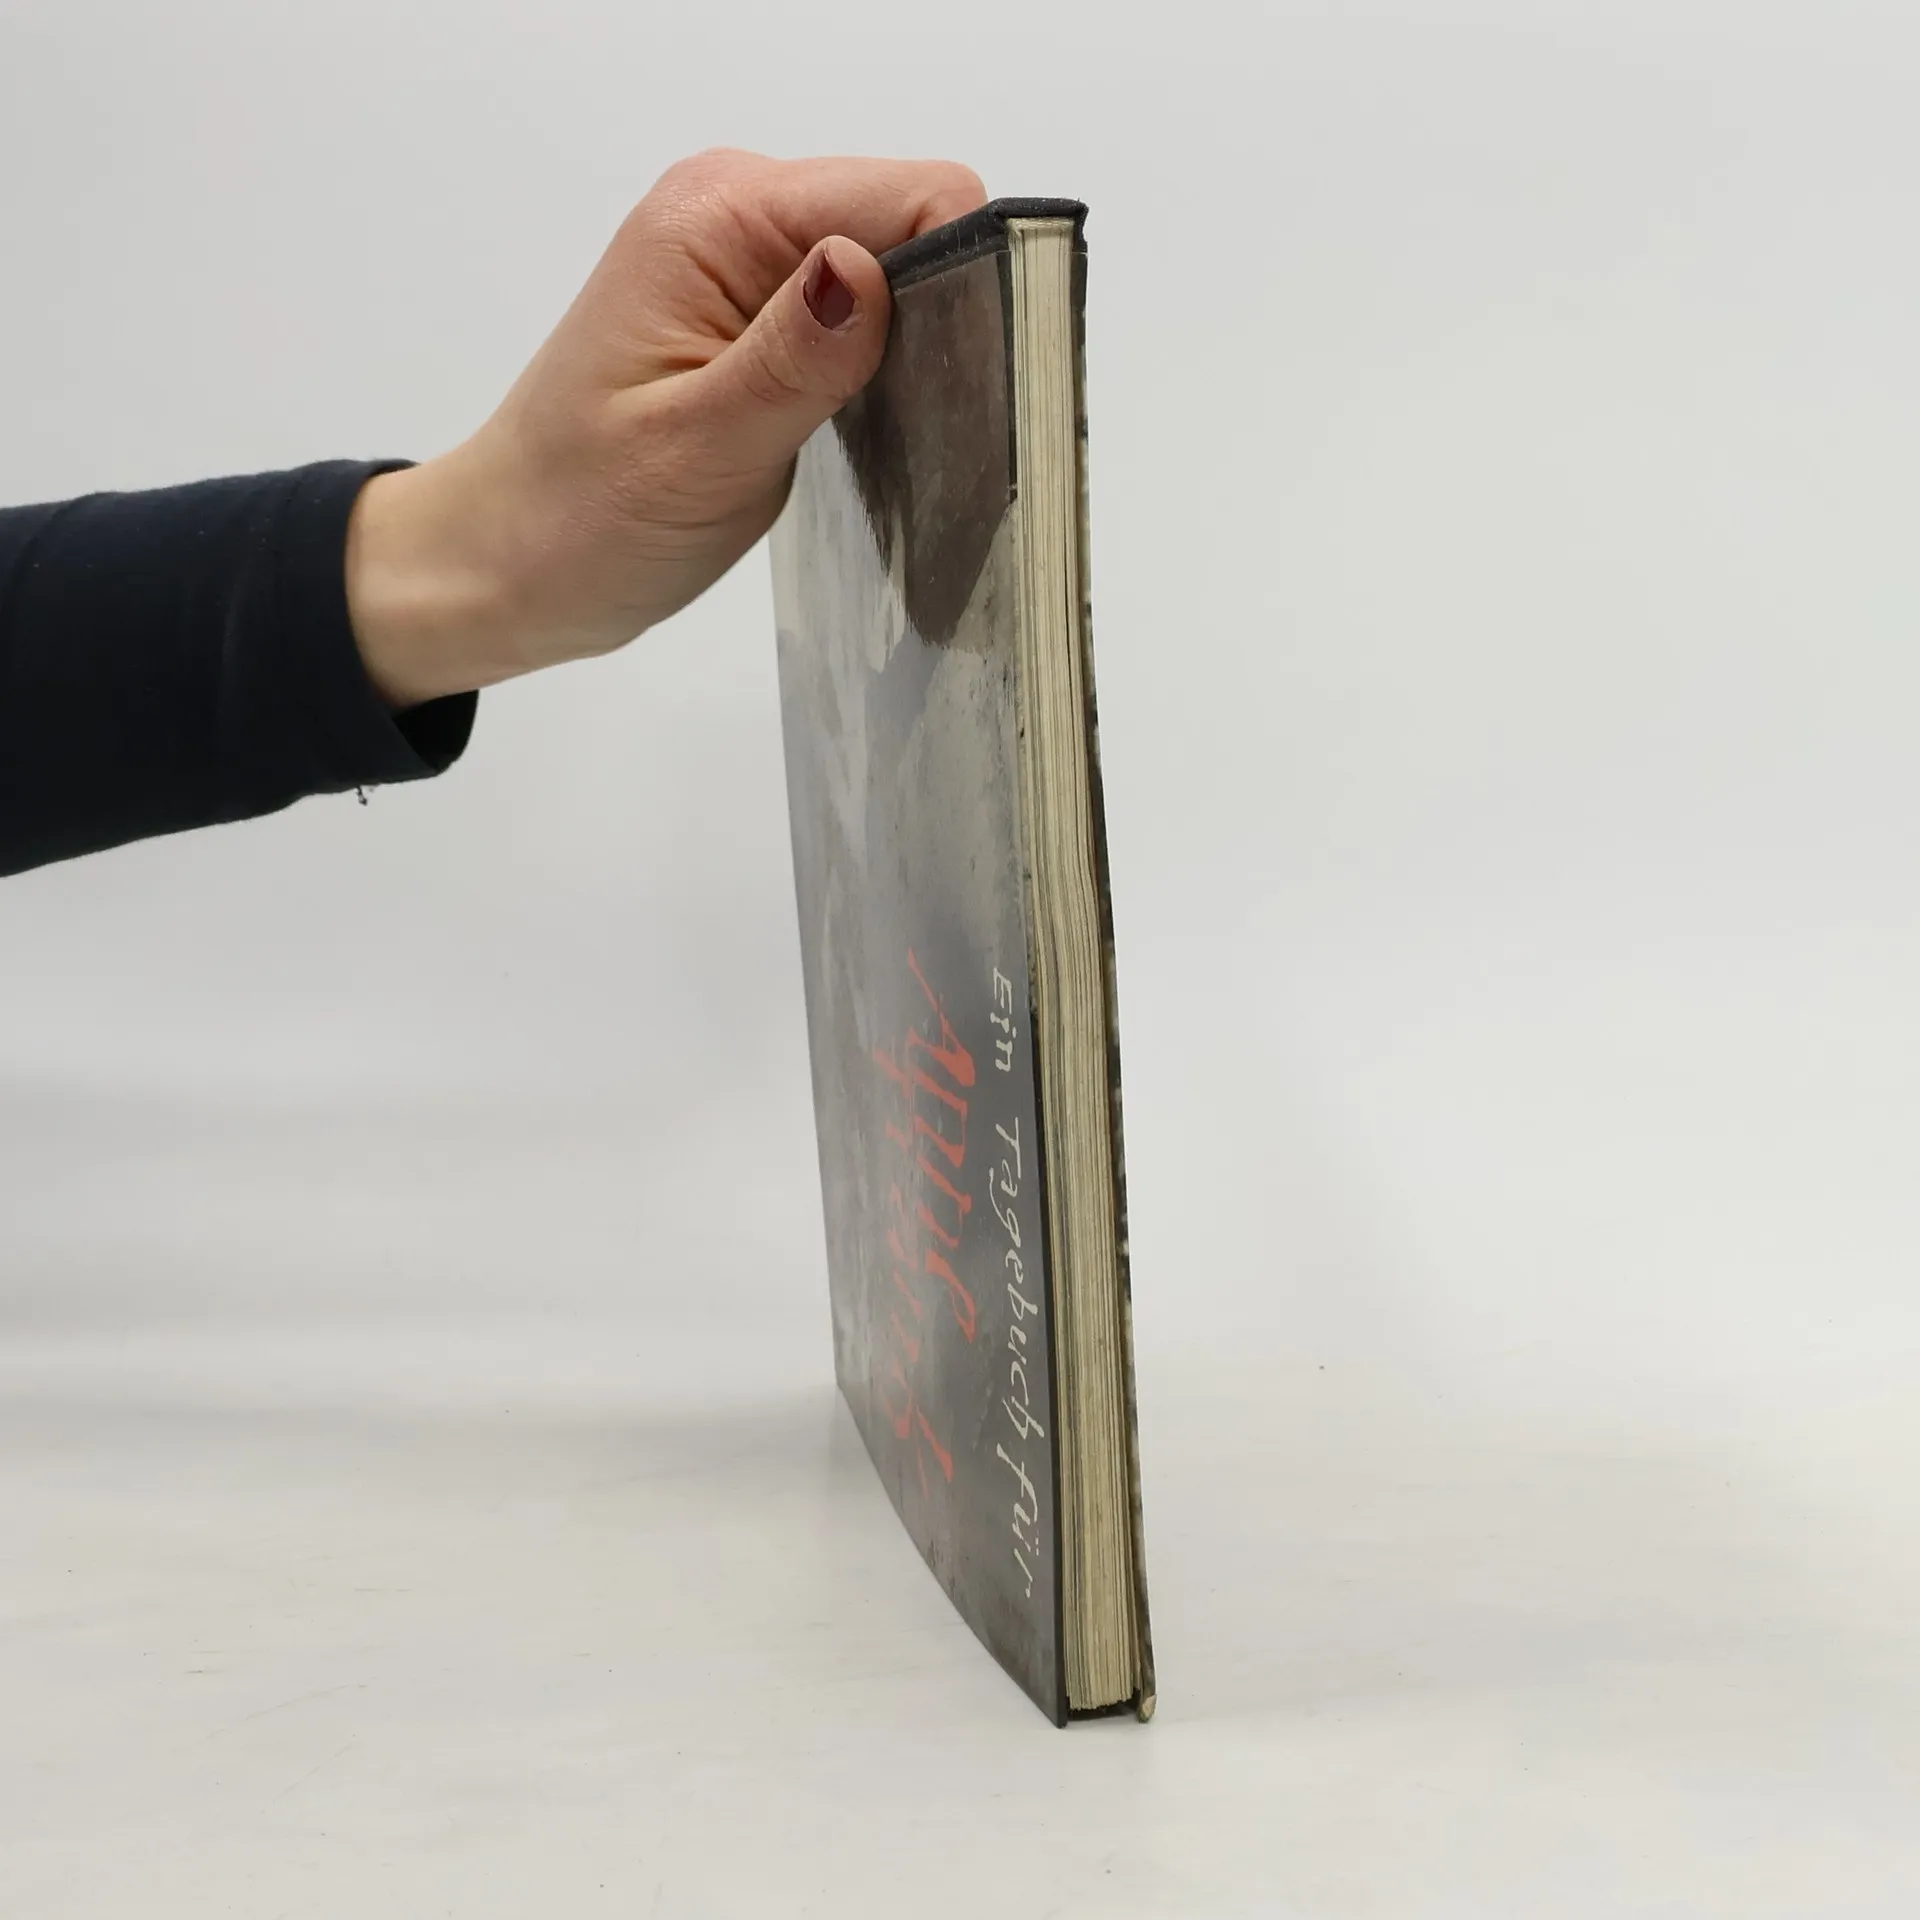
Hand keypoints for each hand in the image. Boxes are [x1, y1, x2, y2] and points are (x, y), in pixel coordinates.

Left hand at [345, 148, 984, 706]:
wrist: (505, 562)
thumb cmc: (580, 518)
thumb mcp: (701, 450)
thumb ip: (795, 360)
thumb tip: (868, 271)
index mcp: (719, 217)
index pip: (911, 194)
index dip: (962, 272)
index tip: (970, 377)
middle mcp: (734, 213)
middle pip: (910, 222)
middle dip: (939, 315)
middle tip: (915, 430)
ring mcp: (742, 262)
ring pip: (892, 271)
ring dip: (910, 350)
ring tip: (882, 441)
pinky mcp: (751, 315)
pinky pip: (855, 314)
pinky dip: (878, 369)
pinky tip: (857, 433)